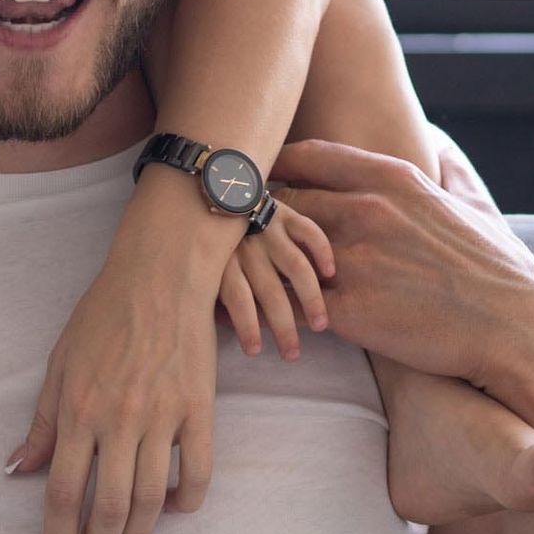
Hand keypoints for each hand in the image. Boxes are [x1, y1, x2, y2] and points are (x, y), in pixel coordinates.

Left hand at [3, 243, 218, 533]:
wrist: (159, 275)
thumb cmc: (104, 313)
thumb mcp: (61, 362)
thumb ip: (43, 421)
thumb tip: (19, 469)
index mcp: (79, 409)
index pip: (65, 492)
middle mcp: (118, 420)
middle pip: (111, 508)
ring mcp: (162, 417)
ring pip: (152, 501)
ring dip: (139, 528)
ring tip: (130, 529)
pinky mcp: (199, 410)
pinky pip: (197, 475)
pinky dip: (186, 502)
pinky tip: (173, 504)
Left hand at [217, 197, 332, 359]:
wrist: (213, 180)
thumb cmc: (208, 231)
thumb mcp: (202, 256)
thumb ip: (211, 283)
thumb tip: (216, 322)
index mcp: (223, 256)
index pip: (236, 297)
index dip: (245, 325)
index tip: (255, 351)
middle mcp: (246, 243)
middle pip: (269, 290)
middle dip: (283, 326)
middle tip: (292, 354)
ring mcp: (267, 227)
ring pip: (295, 266)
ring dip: (310, 298)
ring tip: (322, 324)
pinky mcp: (285, 211)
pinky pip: (309, 231)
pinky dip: (321, 252)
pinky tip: (330, 273)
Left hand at [268, 139, 533, 427]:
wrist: (522, 331)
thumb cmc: (497, 270)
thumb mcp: (470, 203)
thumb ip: (445, 168)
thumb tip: (437, 141)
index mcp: (391, 178)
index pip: (306, 155)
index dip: (275, 166)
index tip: (260, 179)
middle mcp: (367, 208)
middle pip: (283, 199)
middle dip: (260, 217)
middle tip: (240, 231)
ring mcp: (356, 257)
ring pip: (277, 247)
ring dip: (256, 260)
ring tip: (234, 273)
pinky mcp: (348, 309)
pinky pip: (289, 300)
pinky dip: (272, 306)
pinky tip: (258, 315)